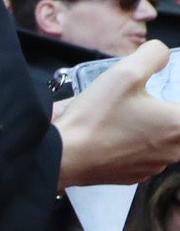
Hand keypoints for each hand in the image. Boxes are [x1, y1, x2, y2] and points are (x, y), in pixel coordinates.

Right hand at [55, 41, 179, 185]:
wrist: (62, 157)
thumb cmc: (94, 119)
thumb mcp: (125, 72)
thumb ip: (153, 55)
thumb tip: (161, 54)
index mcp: (178, 125)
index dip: (176, 100)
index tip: (167, 99)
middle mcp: (172, 150)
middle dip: (174, 118)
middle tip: (158, 105)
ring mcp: (153, 167)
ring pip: (171, 146)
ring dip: (164, 132)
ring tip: (139, 118)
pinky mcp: (134, 176)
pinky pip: (151, 158)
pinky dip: (144, 146)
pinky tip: (124, 136)